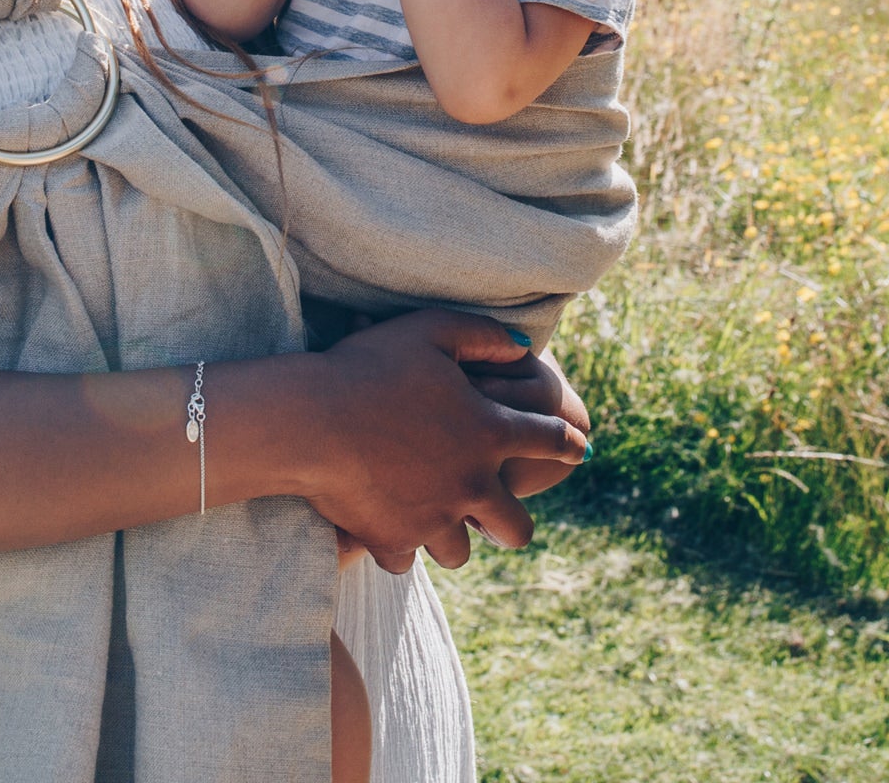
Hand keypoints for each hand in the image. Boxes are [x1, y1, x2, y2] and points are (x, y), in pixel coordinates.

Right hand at [300, 309, 587, 573]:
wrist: (311, 419)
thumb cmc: (368, 365)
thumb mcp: (429, 330)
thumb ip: (482, 335)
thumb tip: (524, 348)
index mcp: (488, 431)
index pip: (548, 439)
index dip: (566, 442)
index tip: (577, 449)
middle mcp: (472, 484)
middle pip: (517, 527)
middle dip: (513, 523)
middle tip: (500, 516)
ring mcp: (434, 519)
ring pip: (460, 551)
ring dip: (451, 536)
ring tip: (436, 522)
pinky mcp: (394, 541)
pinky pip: (405, 558)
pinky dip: (397, 544)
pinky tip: (386, 527)